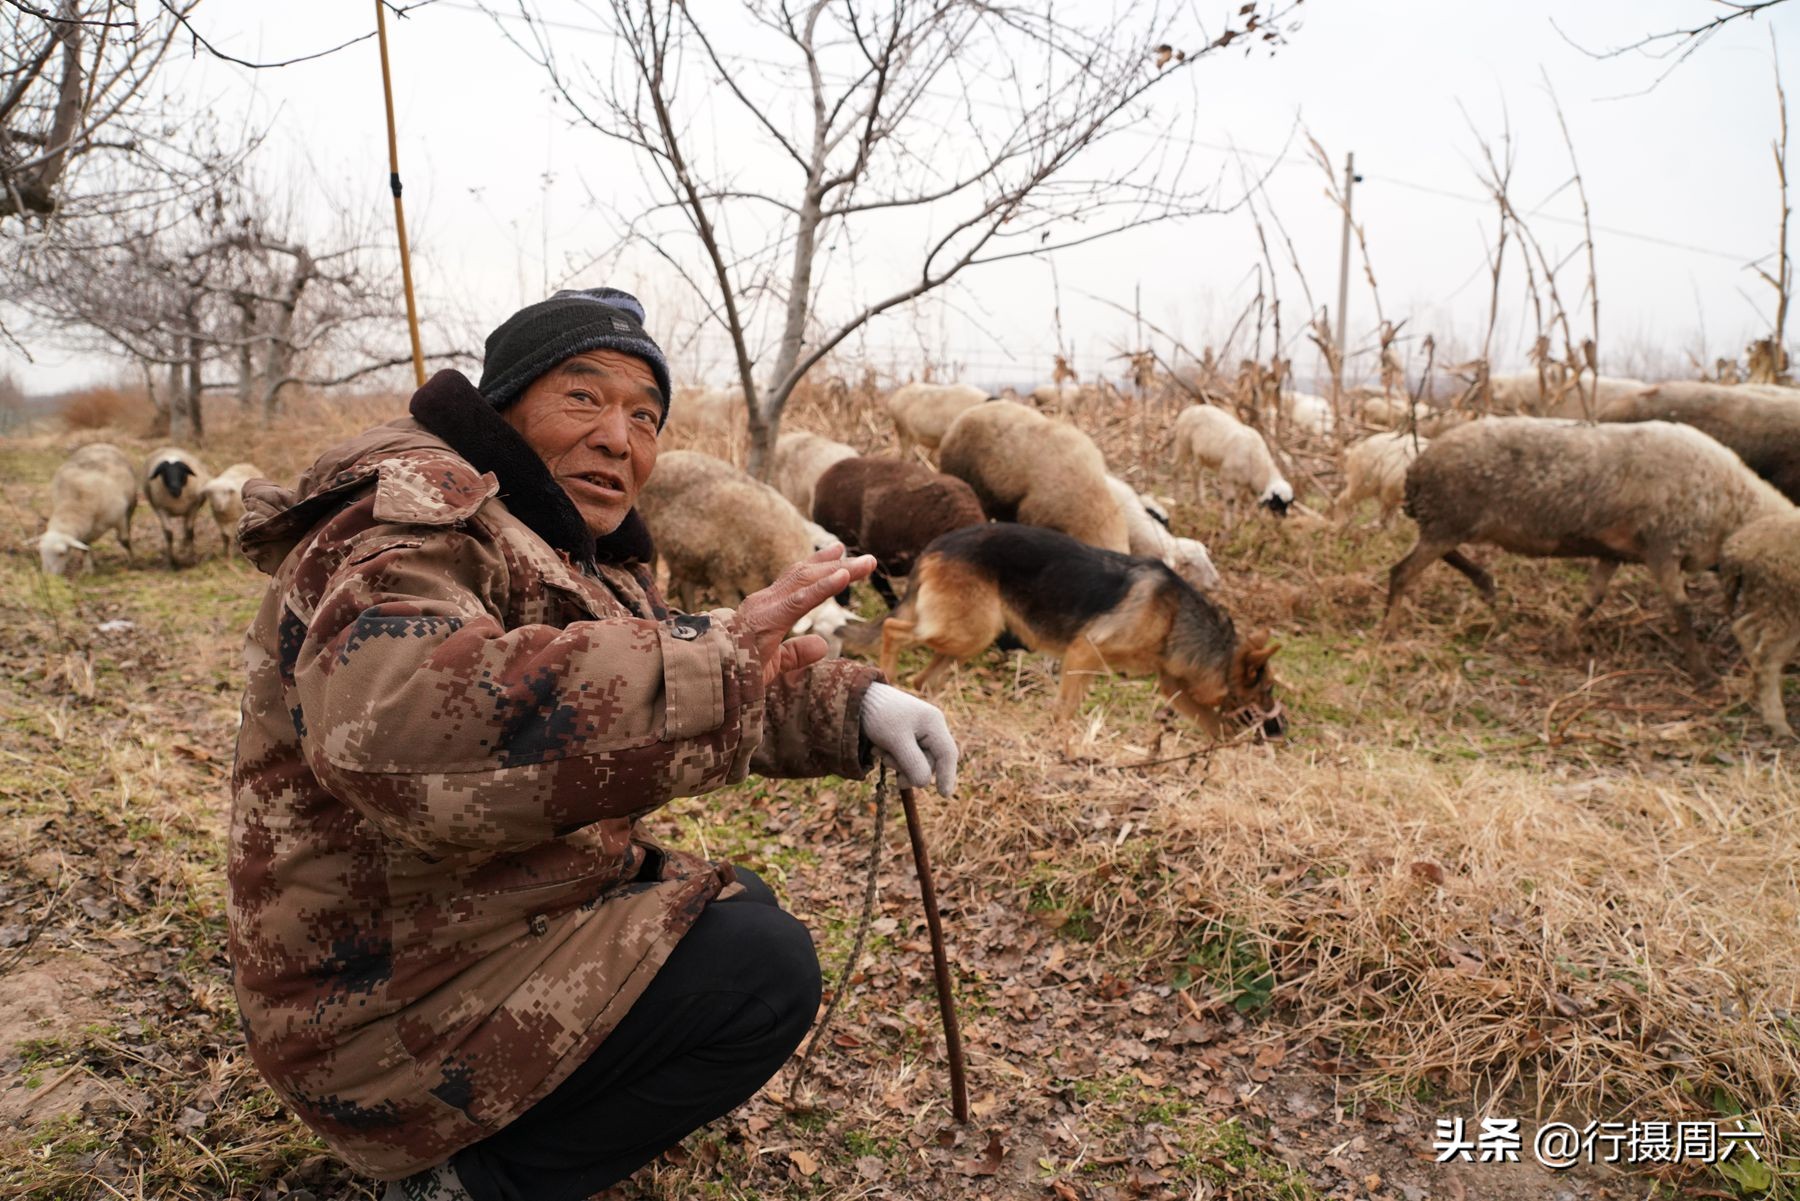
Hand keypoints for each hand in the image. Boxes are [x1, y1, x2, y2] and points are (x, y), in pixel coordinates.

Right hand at [736, 543, 876, 684]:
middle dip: (838, 565)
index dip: (821, 569)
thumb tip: (823, 644)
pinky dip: (823, 587)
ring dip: (839, 570)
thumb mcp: (772, 665)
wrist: (703, 681)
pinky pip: (800, 600)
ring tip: (866, 563)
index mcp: (764, 610)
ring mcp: (764, 608)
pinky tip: (843, 576)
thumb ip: (796, 654)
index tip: (841, 557)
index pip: (797, 583)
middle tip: (867, 560)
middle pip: (806, 576)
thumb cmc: (731, 674)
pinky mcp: (766, 620)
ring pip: (807, 581)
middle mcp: (764, 601)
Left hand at [859, 682, 957, 795]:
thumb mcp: (895, 740)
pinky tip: (879, 749)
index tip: (944, 795)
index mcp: (933, 723)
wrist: (859, 696)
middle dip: (909, 768)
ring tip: (880, 752)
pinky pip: (906, 755)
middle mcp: (931, 726)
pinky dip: (894, 757)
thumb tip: (924, 784)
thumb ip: (913, 763)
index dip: (948, 776)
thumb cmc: (879, 714)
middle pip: (930, 761)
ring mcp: (920, 731)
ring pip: (917, 760)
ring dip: (898, 763)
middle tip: (887, 764)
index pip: (948, 754)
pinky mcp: (907, 735)